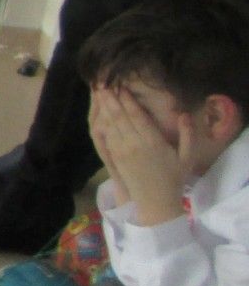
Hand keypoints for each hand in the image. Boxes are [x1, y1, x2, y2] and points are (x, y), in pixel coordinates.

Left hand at [89, 85, 190, 220]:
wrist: (156, 202)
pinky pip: (106, 137)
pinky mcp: (115, 158)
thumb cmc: (174, 178)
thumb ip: (188, 135)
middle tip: (102, 83)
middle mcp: (135, 145)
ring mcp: (122, 152)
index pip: (137, 117)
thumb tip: (183, 114)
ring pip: (110, 125)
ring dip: (103, 108)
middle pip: (120, 118)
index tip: (121, 87)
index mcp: (153, 143)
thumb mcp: (187, 157)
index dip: (128, 101)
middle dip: (110, 99)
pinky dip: (101, 123)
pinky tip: (98, 114)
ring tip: (98, 93)